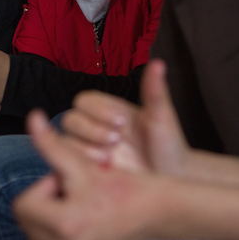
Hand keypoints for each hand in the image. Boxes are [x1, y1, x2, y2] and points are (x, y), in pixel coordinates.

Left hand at [14, 110, 157, 239]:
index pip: (23, 204)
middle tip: (75, 191)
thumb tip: (31, 118)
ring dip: (52, 217)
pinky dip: (62, 233)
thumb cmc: (123, 185)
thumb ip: (52, 144)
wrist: (156, 211)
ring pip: (39, 236)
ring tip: (80, 204)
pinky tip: (86, 218)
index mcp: (63, 224)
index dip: (44, 186)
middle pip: (28, 222)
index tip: (69, 181)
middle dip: (46, 202)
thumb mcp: (83, 164)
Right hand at [62, 60, 189, 175]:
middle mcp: (97, 128)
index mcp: (111, 111)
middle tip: (116, 140)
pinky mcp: (89, 170)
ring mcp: (91, 150)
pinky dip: (83, 164)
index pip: (85, 100)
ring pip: (66, 141)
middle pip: (70, 119)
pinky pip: (69, 164)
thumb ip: (154, 91)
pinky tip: (105, 169)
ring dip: (84, 148)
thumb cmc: (168, 145)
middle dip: (90, 129)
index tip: (122, 121)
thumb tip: (158, 62)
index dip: (97, 109)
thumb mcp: (162, 117)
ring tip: (109, 158)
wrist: (172, 177)